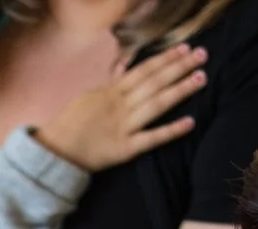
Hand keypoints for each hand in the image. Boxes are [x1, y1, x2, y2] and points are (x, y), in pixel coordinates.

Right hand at [33, 45, 205, 170]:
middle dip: (179, 68)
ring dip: (179, 91)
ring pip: (156, 105)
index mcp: (112, 92)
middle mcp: (120, 106)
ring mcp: (123, 127)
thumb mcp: (89, 95)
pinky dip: (170, 131)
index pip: (144, 70)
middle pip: (154, 82)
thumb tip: (125, 66)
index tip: (184, 48)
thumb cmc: (71, 123)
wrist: (55, 151)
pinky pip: (151, 139)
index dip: (165, 58)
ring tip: (201, 79)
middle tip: (202, 56)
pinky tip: (190, 122)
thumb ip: (111, 82)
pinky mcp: (125, 149)